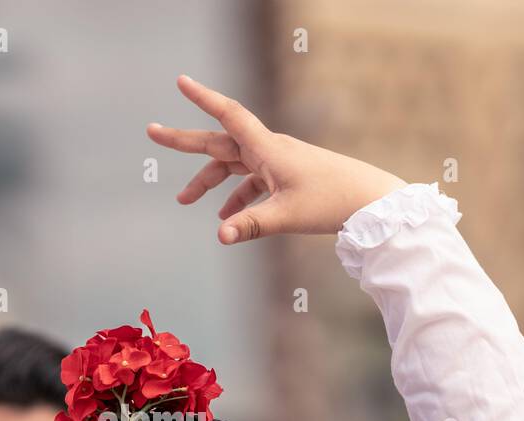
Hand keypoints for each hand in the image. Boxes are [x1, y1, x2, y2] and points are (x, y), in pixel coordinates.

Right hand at [147, 76, 406, 244]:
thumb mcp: (287, 216)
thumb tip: (219, 236)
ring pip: (233, 166)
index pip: (228, 116)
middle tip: (153, 133)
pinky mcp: (287, 178)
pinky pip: (252, 183)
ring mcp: (278, 163)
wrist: (369, 202)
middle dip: (186, 142)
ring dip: (209, 182)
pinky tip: (228, 219)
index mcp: (268, 148)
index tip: (180, 82)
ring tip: (186, 201)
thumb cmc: (332, 201)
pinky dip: (236, 198)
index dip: (202, 98)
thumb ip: (250, 225)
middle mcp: (270, 150)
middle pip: (220, 143)